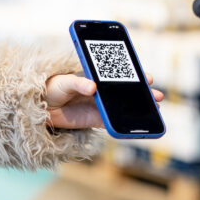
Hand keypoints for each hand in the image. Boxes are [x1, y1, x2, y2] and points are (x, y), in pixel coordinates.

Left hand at [44, 73, 163, 128]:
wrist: (42, 107)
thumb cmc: (52, 87)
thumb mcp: (64, 82)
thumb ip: (78, 83)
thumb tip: (92, 87)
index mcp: (95, 77)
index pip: (118, 75)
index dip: (133, 75)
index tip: (146, 76)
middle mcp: (101, 91)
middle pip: (126, 91)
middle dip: (142, 92)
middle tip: (157, 94)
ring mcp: (100, 105)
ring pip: (123, 106)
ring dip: (138, 107)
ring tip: (155, 109)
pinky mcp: (95, 119)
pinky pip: (113, 121)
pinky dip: (124, 123)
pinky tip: (135, 124)